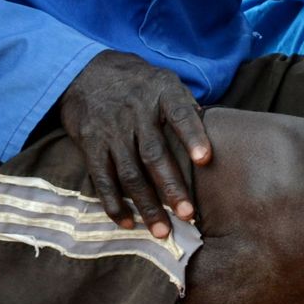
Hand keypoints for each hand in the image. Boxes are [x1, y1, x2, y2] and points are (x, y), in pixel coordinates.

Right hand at [55, 50, 212, 237]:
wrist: (86, 72)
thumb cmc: (138, 84)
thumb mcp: (164, 82)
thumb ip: (186, 108)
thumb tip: (216, 137)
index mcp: (160, 91)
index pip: (180, 113)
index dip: (193, 135)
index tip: (206, 159)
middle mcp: (134, 110)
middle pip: (154, 152)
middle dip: (171, 186)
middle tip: (188, 215)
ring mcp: (110, 129)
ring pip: (129, 172)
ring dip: (146, 205)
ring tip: (163, 231)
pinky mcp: (90, 144)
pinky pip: (102, 178)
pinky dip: (114, 203)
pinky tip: (128, 223)